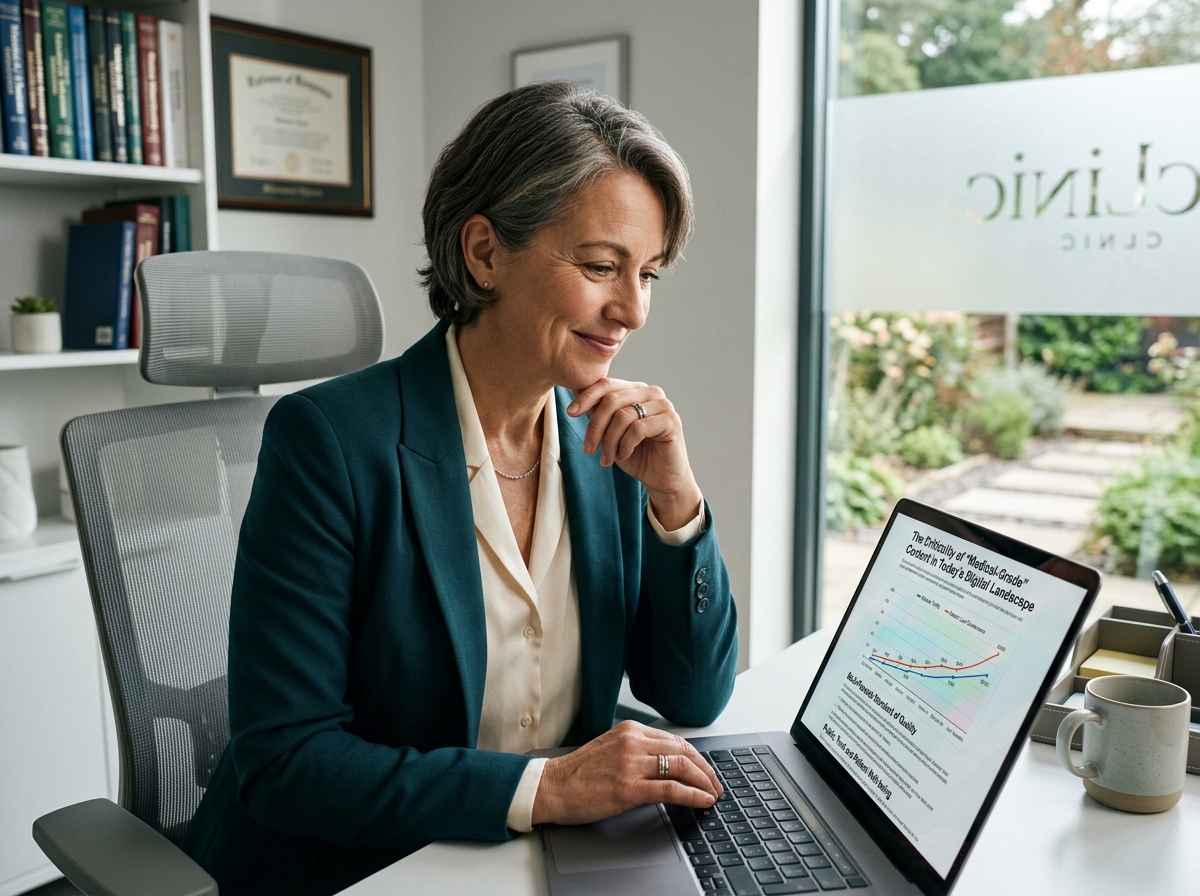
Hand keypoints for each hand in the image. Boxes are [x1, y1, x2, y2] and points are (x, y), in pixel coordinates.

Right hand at [531, 721, 722, 825]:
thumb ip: (637, 750)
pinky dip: (693, 795)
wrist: (552, 787)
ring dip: (704, 782)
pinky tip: (703, 801)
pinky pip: (671, 789)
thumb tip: (666, 762)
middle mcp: (633, 742)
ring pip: (681, 768)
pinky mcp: (629, 787)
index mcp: (630, 730)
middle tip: (715, 785)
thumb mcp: (610, 749)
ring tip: (713, 794)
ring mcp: (631, 764)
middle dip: (706, 770)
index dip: (697, 757)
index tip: (705, 770)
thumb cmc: (578, 773)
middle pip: (684, 752)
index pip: (675, 740)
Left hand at [566, 379, 701, 529]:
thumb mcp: (610, 433)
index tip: (570, 413)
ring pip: (623, 416)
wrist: (661, 479)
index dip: (586, 397)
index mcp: (636, 390)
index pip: (607, 385)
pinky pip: (637, 429)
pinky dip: (625, 445)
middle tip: (588, 449)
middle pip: (611, 400)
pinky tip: (623, 456)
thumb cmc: (636, 455)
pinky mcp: (671, 421)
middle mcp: (651, 392)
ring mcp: (663, 405)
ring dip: (609, 441)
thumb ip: (599, 413)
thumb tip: (575, 394)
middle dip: (595, 427)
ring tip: (607, 459)